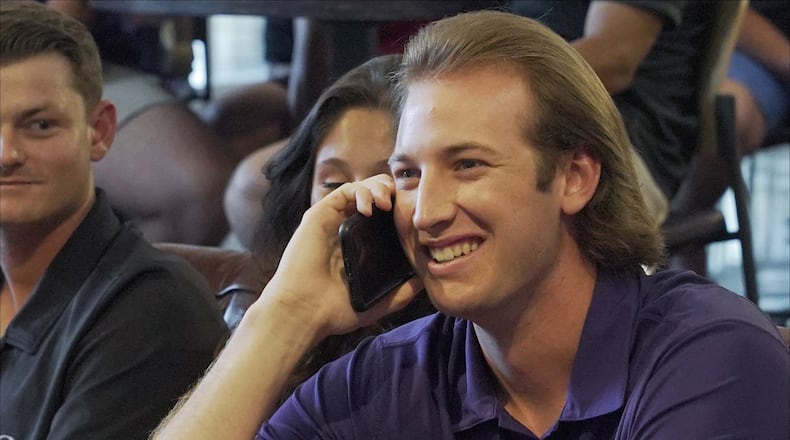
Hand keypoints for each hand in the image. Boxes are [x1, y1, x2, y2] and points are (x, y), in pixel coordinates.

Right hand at [256, 174, 422, 343]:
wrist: (305, 312)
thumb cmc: (336, 311)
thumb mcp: (379, 302)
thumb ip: (402, 293)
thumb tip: (425, 281)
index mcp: (361, 245)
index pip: (385, 216)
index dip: (401, 208)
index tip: (414, 216)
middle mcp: (347, 229)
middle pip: (375, 196)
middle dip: (392, 192)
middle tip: (402, 204)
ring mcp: (333, 221)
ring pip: (361, 188)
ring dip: (378, 188)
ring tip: (387, 203)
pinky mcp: (319, 215)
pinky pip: (344, 191)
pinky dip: (361, 192)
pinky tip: (370, 208)